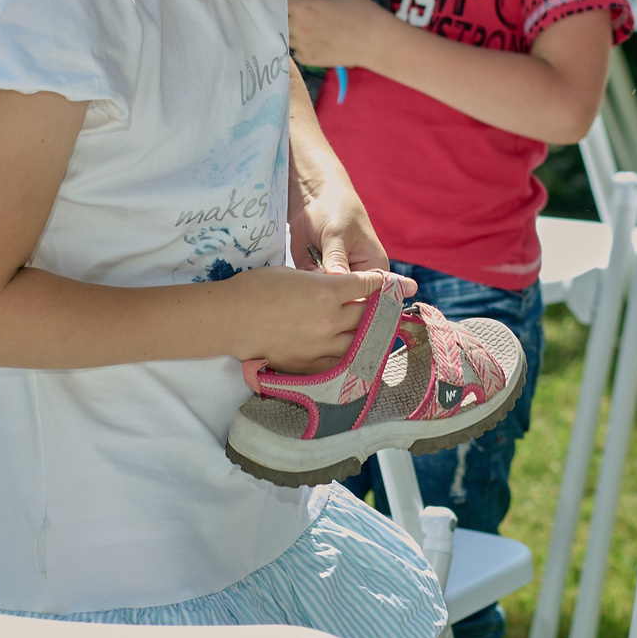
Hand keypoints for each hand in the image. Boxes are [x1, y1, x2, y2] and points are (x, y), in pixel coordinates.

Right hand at [224, 264, 411, 372]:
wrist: (229, 318)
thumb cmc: (258, 287)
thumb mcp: (297, 274)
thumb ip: (325, 282)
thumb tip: (344, 286)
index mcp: (328, 291)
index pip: (370, 286)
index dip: (391, 284)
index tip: (407, 285)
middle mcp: (329, 319)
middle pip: (369, 315)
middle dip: (384, 311)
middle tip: (396, 310)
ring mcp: (319, 344)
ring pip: (359, 341)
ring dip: (371, 335)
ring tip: (381, 333)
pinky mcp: (306, 363)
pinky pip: (339, 362)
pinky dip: (351, 356)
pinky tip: (357, 354)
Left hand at [285, 0, 397, 70]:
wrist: (377, 41)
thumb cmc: (362, 13)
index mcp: (303, 6)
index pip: (280, 0)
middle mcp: (297, 26)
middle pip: (279, 19)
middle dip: (287, 15)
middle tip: (301, 14)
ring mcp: (301, 44)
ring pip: (286, 36)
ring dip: (293, 31)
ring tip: (309, 29)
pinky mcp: (308, 58)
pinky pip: (296, 51)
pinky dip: (302, 46)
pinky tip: (315, 42)